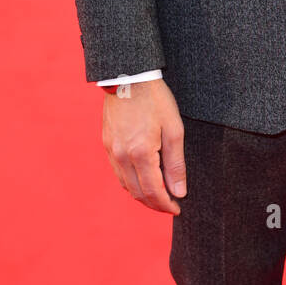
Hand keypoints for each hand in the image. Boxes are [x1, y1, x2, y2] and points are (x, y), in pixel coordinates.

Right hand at [102, 79, 186, 214]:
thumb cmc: (155, 99)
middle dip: (155, 204)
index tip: (177, 208)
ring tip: (158, 194)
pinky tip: (142, 178)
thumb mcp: (174, 129)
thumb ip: (175, 164)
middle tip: (170, 205)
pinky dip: (131, 181)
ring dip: (142, 195)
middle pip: (138, 193)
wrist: (128, 76)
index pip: (153, 192)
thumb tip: (179, 191)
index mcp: (141, 153)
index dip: (166, 205)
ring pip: (126, 185)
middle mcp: (122, 156)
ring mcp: (112, 150)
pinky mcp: (107, 143)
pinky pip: (118, 172)